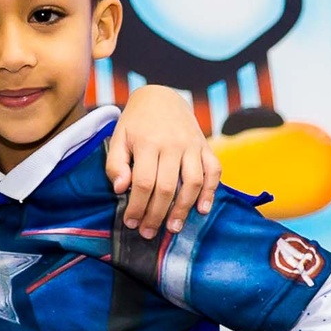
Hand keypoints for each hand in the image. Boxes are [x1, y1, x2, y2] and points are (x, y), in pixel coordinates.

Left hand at [106, 85, 220, 237]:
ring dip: (184, 209)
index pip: (144, 182)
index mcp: (148, 142)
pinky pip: (214, 170)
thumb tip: (121, 189)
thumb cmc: (136, 123)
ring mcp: (192, 145)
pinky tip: (203, 210)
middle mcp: (173, 144)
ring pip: (193, 182)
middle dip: (157, 214)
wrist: (161, 96)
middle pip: (167, 187)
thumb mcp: (119, 137)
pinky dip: (211, 191)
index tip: (131, 223)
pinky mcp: (205, 146)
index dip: (138, 206)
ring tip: (173, 228)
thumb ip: (115, 163)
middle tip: (148, 233)